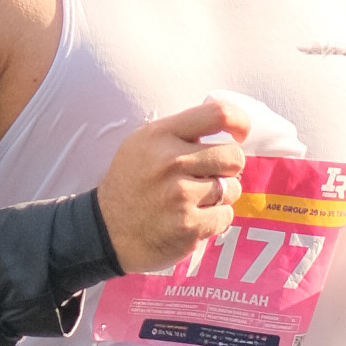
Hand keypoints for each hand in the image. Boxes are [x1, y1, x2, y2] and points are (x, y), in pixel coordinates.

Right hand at [96, 98, 252, 276]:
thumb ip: (180, 132)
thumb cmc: (131, 183)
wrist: (106, 231)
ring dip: (220, 196)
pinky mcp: (189, 227)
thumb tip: (228, 126)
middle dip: (228, 168)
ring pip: (232, 189)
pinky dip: (214, 220)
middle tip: (210, 176)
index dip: (240, 122)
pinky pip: (225, 216)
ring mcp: (180, 196)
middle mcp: (171, 162)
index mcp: (161, 136)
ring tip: (195, 200)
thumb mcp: (143, 144)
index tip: (240, 135)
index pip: (217, 114)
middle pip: (233, 157)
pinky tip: (193, 218)